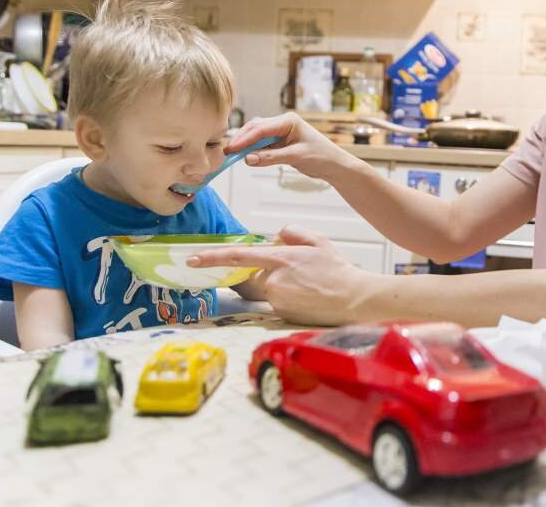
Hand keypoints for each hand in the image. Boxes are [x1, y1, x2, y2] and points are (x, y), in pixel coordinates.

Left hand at [188, 226, 374, 325]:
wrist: (353, 299)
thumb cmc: (338, 270)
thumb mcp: (318, 240)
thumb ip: (294, 232)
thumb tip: (278, 234)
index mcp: (280, 257)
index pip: (238, 256)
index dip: (212, 257)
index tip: (192, 258)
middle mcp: (274, 279)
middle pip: (255, 273)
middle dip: (266, 271)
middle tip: (296, 273)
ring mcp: (276, 298)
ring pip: (266, 287)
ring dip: (279, 284)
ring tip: (307, 284)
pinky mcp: (281, 313)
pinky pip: (274, 301)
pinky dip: (286, 296)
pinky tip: (307, 295)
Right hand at [225, 112, 351, 180]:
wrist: (335, 165)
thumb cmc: (321, 157)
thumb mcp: (295, 157)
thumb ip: (271, 157)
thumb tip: (248, 159)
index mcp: (288, 120)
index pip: (261, 128)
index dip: (244, 138)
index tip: (231, 148)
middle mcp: (283, 123)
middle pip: (256, 128)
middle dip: (241, 139)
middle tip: (227, 152)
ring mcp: (281, 132)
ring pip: (257, 136)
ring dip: (246, 144)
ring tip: (231, 155)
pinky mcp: (280, 142)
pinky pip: (262, 144)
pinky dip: (253, 150)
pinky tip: (245, 156)